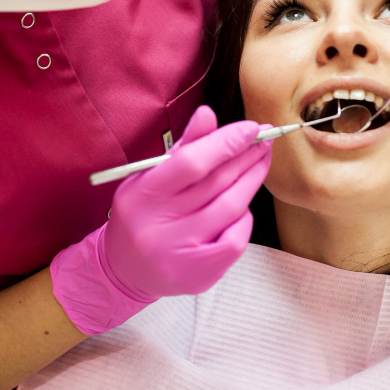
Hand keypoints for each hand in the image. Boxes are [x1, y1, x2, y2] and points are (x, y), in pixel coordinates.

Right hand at [51, 106, 270, 333]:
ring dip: (251, 181)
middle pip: (216, 183)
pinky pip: (235, 239)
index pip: (191, 163)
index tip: (250, 128)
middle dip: (246, 156)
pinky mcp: (198, 275)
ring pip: (230, 209)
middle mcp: (157, 227)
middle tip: (265, 140)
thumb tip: (208, 114)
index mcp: (142, 195)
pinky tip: (244, 204)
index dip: (225, 142)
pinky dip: (245, 217)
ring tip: (261, 162)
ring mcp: (179, 254)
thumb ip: (181, 148)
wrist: (124, 270)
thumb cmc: (141, 214)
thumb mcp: (149, 176)